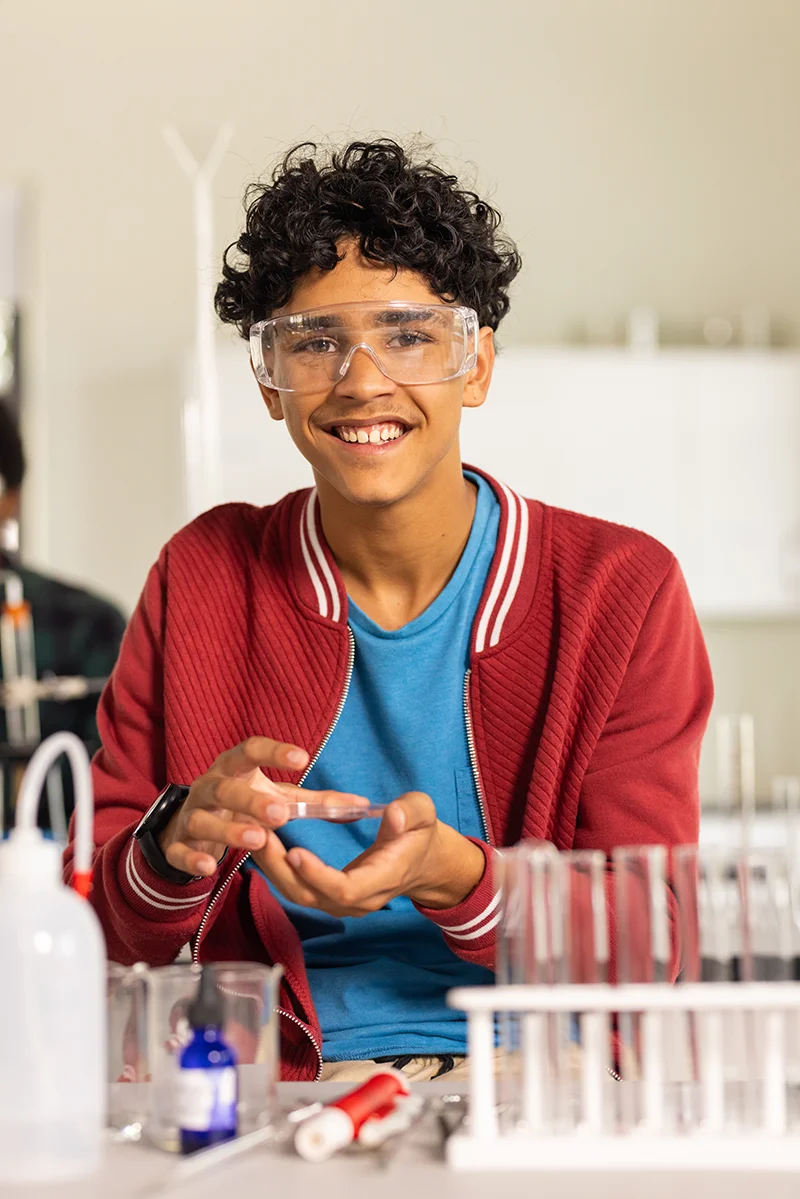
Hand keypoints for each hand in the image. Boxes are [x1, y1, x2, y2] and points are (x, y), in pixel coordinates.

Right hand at [157, 736, 309, 876]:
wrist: (188, 823)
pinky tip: (210, 867)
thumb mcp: (276, 797)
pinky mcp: (178, 844)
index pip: (250, 750)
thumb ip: (315, 802)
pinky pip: (180, 851)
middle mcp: (209, 786)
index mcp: (234, 767)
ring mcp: (191, 815)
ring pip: (203, 819)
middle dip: (251, 800)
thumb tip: (360, 805)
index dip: (274, 753)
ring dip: (229, 831)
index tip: (302, 757)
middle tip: (281, 814)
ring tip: (258, 840)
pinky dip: (193, 858)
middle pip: (226, 789)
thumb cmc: (241, 802)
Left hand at [252, 791, 485, 913]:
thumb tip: (393, 815)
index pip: (344, 889)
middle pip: (311, 897)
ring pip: (299, 895)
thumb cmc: (421, 833)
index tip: (294, 850)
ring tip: (252, 833)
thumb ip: (411, 813)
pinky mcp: (330, 895)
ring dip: (272, 867)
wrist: (424, 861)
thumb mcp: (424, 813)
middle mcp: (359, 900)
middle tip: (258, 834)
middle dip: (280, 869)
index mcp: (382, 879)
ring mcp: (343, 902)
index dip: (317, 875)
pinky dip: (277, 867)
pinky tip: (263, 840)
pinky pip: (298, 888)